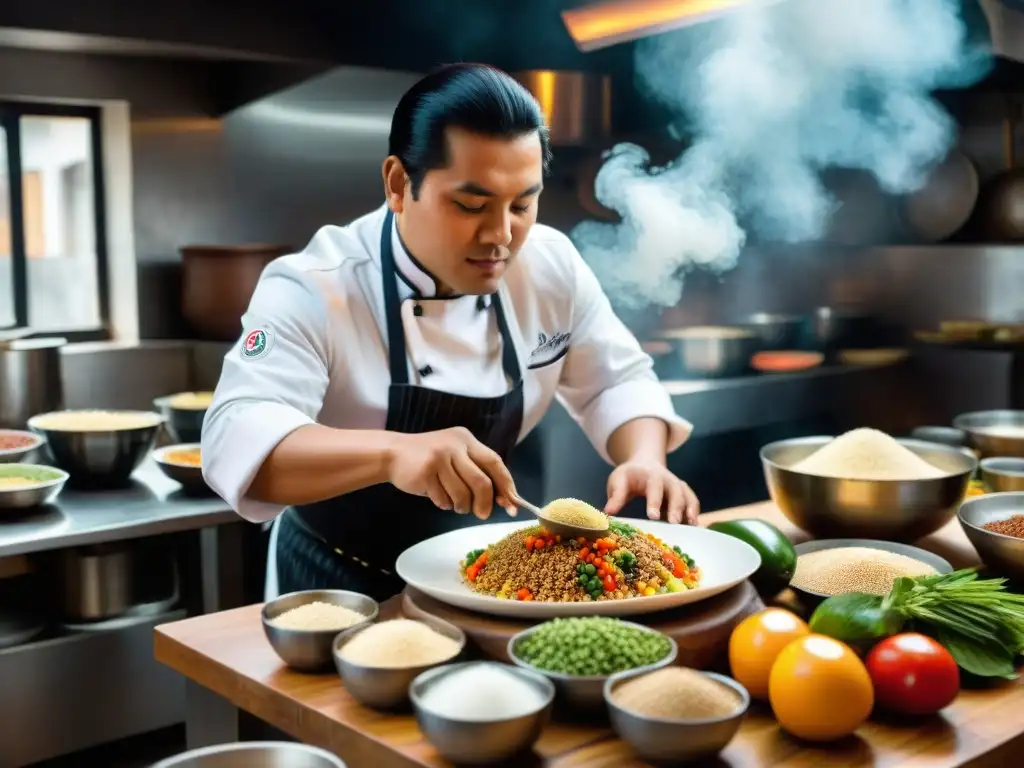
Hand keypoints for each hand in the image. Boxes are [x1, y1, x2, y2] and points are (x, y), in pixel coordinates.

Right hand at [385, 427, 517, 519]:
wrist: (392, 454)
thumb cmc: (429, 459)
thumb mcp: (455, 457)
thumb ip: (477, 472)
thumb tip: (505, 499)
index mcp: (467, 440)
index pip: (495, 463)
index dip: (506, 485)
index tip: (512, 505)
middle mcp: (455, 445)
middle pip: (482, 482)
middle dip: (485, 503)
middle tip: (482, 514)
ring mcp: (440, 457)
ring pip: (463, 494)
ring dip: (461, 506)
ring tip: (453, 503)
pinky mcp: (426, 471)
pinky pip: (444, 498)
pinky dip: (443, 504)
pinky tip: (436, 495)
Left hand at [604, 460, 698, 524]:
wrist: (644, 464)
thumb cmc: (629, 476)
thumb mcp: (618, 480)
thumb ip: (616, 495)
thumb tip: (608, 512)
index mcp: (650, 474)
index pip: (654, 486)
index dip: (654, 501)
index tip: (653, 516)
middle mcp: (667, 479)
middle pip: (675, 490)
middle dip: (676, 506)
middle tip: (674, 523)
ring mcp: (677, 486)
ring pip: (688, 495)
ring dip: (691, 510)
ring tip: (692, 526)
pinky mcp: (683, 494)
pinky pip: (692, 502)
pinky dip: (694, 514)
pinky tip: (694, 529)